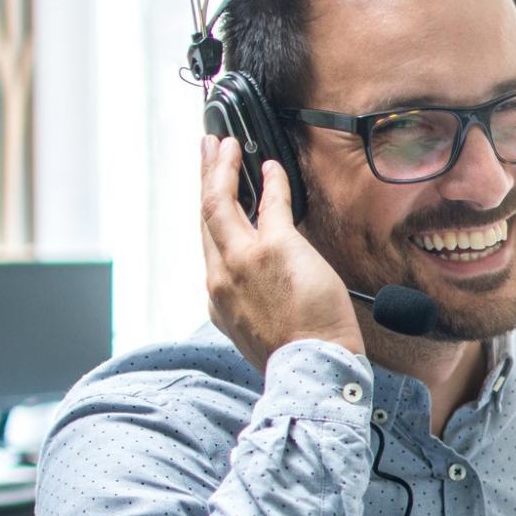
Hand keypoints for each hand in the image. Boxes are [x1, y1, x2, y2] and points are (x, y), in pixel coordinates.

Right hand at [200, 137, 362, 370]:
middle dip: (204, 178)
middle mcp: (221, 276)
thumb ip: (248, 306)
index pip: (207, 247)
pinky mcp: (273, 248)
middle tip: (206, 151)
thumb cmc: (296, 358)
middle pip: (204, 215)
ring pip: (219, 202)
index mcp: (218, 300)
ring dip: (220, 168)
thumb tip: (263, 291)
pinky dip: (270, 181)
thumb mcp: (256, 334)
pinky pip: (269, 203)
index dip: (208, 217)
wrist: (312, 370)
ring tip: (222, 145)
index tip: (210, 197)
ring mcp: (243, 259)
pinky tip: (270, 166)